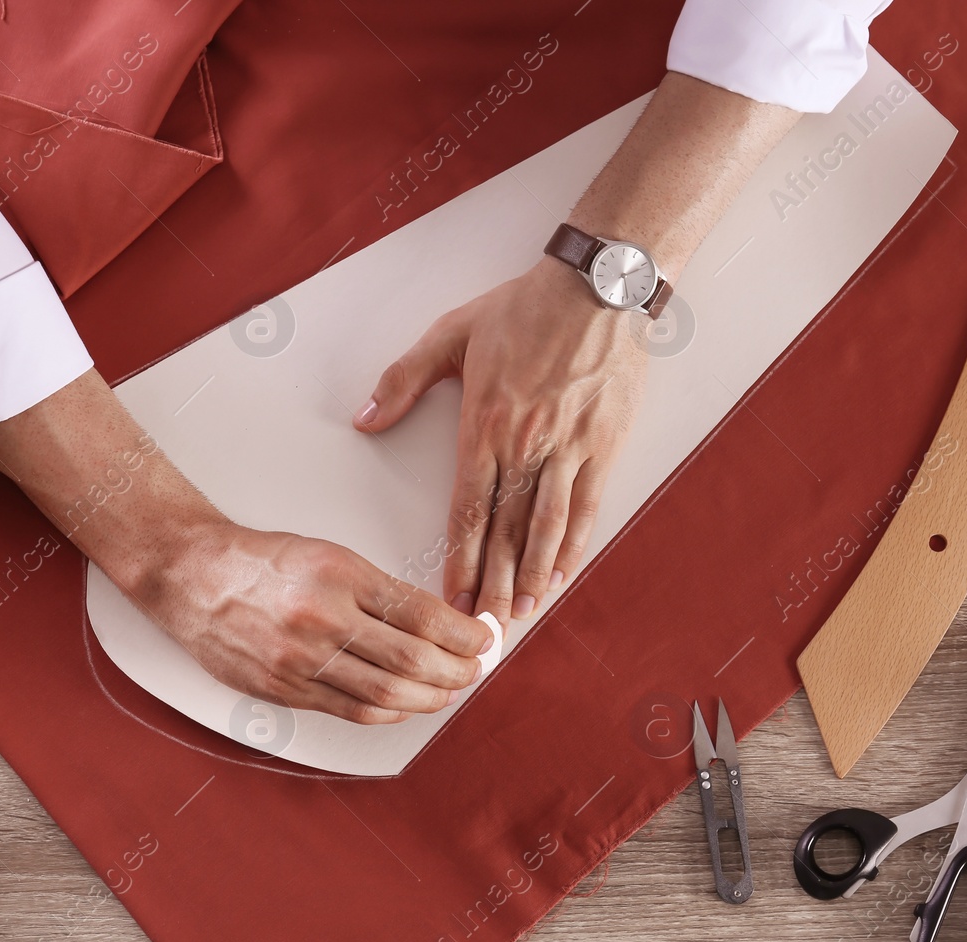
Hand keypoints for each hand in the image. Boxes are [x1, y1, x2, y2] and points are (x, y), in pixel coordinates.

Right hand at [141, 523, 494, 723]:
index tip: (483, 637)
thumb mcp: (328, 554)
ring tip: (448, 690)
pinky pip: (349, 708)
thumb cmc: (260, 561)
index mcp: (340, 574)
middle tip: (476, 668)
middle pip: (411, 658)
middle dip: (457, 669)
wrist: (191, 575)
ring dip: (429, 696)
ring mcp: (299, 658)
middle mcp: (321, 617)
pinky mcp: (282, 688)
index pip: (421, 613)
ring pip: (385, 691)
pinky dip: (387, 712)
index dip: (463, 633)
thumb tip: (434, 623)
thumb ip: (378, 590)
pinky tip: (404, 706)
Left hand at [355, 256, 646, 624]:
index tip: (450, 598)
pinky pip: (586, 507)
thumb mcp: (450, 335)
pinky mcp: (603, 446)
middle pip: (504, 531)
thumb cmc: (522, 310)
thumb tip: (363, 418)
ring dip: (531, 575)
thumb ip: (402, 380)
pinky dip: (572, 544)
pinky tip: (560, 574)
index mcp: (483, 425)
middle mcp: (524, 446)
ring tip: (519, 612)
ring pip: (545, 527)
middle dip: (491, 584)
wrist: (594, 289)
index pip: (467, 510)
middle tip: (479, 628)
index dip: (460, 561)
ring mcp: (567, 449)